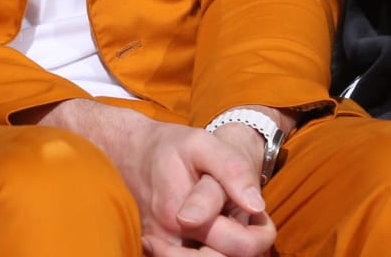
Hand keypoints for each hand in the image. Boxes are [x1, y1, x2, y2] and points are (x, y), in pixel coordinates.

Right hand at [41, 101, 274, 256]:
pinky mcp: (156, 251)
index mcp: (183, 217)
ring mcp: (160, 249)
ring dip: (224, 252)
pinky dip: (208, 252)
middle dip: (245, 247)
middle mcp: (169, 240)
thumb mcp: (202, 144)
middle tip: (250, 224)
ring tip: (231, 228)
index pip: (240, 248)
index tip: (260, 215)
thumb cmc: (169, 148)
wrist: (128, 154)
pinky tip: (214, 236)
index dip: (261, 236)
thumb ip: (232, 171)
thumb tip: (256, 205)